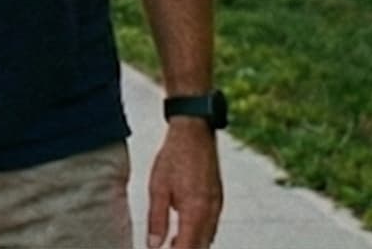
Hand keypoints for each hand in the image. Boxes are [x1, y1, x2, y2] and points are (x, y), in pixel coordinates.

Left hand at [143, 124, 222, 248]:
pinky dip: (199, 234)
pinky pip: (212, 226)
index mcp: (195, 211)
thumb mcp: (158, 188)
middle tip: (166, 248)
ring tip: (172, 243)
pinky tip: (184, 230)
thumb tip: (152, 245)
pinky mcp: (218, 200)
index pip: (188, 248)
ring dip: (192, 245)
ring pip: (208, 239)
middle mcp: (211, 212)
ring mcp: (217, 206)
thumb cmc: (174, 157)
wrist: (195, 133)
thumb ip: (157, 220)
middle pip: (201, 247)